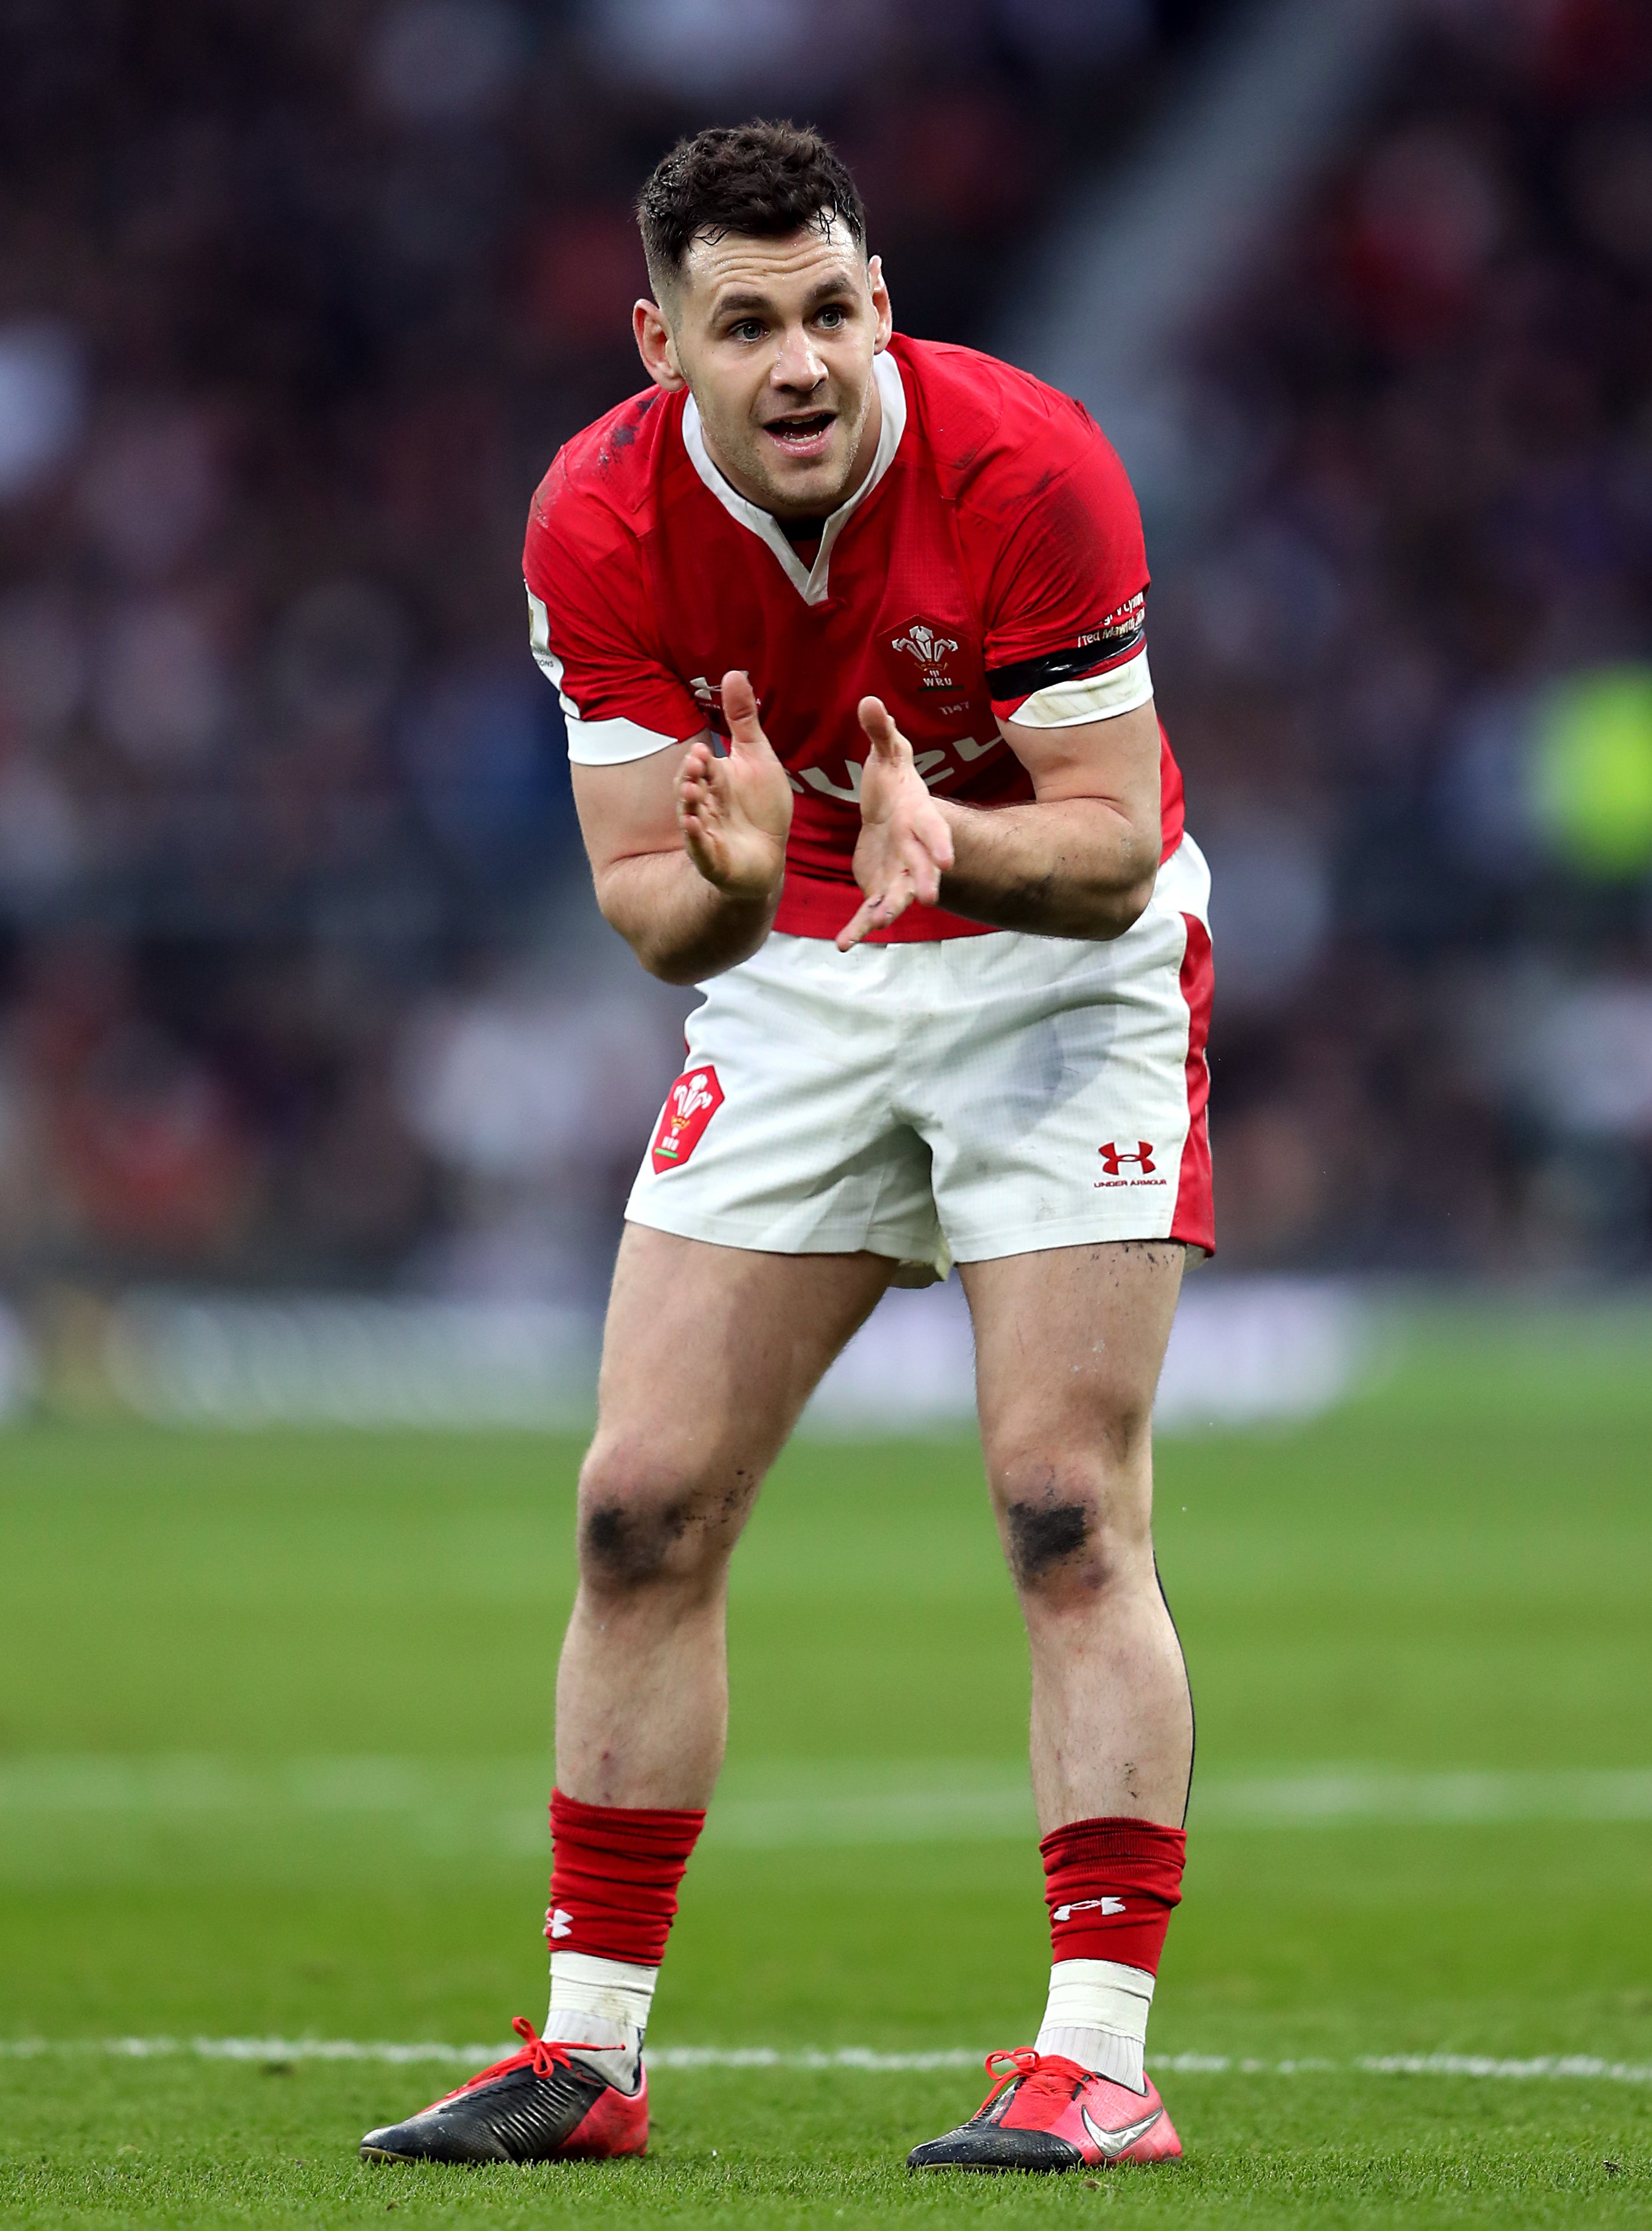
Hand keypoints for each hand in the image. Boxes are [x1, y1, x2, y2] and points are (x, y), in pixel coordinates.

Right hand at [677, 670, 792, 900]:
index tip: (701, 750)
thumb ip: (743, 719)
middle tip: (696, 764)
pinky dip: (696, 839)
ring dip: (689, 806)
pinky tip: (695, 827)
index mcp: (712, 779)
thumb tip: (733, 672)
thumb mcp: (756, 757)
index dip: (699, 760)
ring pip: (691, 817)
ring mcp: (706, 832)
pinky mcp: (713, 859)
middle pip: (691, 788)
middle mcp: (703, 804)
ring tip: (690, 793)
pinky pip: (700, 849)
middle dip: (691, 777)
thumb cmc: (761, 806)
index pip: (700, 766)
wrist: (768, 854)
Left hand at [836, 697, 955, 949]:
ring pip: (899, 897)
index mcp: (918, 817)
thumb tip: (869, 701)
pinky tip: (845, 944)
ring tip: (877, 925)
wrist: (889, 816)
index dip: (940, 842)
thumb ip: (881, 732)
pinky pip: (870, 912)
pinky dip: (859, 928)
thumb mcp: (887, 755)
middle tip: (930, 898)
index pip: (933, 829)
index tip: (948, 858)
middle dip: (928, 883)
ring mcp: (900, 874)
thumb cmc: (893, 782)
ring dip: (890, 911)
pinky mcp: (881, 889)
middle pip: (924, 869)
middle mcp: (915, 851)